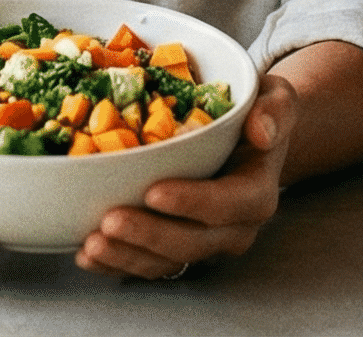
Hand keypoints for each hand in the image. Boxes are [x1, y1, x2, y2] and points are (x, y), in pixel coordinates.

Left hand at [75, 73, 298, 279]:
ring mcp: (204, 242)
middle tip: (109, 221)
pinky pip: (148, 263)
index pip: (228, 204)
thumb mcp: (276, 98)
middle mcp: (232, 226)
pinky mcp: (176, 248)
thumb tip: (261, 131)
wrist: (249, 140)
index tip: (153, 192)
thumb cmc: (254, 111)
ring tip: (93, 244)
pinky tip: (87, 255)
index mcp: (256, 192)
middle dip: (149, 235)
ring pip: (167, 260)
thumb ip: (275, 110)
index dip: (192, 202)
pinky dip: (118, 263)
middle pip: (192, 241)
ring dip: (128, 256)